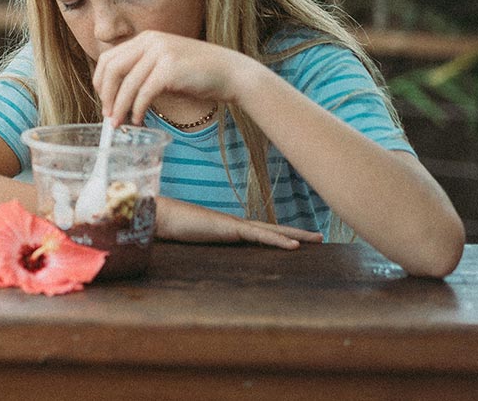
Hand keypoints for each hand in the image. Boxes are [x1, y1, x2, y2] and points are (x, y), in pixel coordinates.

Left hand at [92, 30, 258, 124]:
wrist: (231, 73)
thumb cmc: (197, 74)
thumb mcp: (164, 66)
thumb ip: (142, 72)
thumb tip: (114, 96)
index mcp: (146, 39)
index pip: (108, 58)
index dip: (100, 82)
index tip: (104, 100)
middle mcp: (150, 41)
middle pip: (112, 69)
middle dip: (106, 95)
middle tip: (108, 115)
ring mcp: (160, 53)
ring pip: (127, 84)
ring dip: (120, 107)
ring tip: (120, 124)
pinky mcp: (170, 68)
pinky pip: (144, 93)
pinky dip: (137, 109)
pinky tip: (138, 119)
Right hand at [155, 196, 323, 248]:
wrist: (157, 216)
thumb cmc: (168, 229)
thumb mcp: (188, 243)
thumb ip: (196, 246)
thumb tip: (192, 260)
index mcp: (227, 230)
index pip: (259, 233)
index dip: (278, 236)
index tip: (295, 240)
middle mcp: (234, 225)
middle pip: (273, 229)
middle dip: (297, 233)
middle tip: (320, 237)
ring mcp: (234, 225)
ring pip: (272, 231)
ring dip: (296, 236)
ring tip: (318, 239)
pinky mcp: (231, 228)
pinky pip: (260, 236)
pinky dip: (279, 241)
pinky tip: (295, 247)